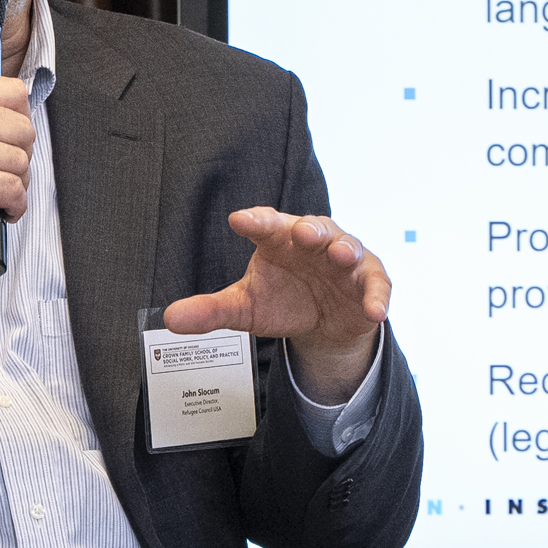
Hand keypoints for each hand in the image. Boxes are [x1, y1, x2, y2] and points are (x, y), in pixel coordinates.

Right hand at [0, 75, 34, 309]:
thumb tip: (3, 121)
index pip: (14, 92)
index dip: (22, 117)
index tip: (14, 136)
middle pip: (24, 128)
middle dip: (22, 154)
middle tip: (7, 169)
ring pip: (21, 161)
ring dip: (18, 182)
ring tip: (1, 193)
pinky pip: (15, 190)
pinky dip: (15, 206)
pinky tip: (3, 210)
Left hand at [162, 207, 390, 403]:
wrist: (321, 326)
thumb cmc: (280, 301)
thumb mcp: (244, 307)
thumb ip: (210, 311)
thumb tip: (170, 320)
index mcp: (278, 239)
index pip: (265, 224)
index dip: (255, 221)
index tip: (238, 221)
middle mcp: (314, 242)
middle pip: (314, 227)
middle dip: (310, 229)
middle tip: (302, 233)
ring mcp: (345, 260)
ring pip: (349, 249)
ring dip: (346, 251)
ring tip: (341, 256)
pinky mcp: (369, 283)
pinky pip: (376, 286)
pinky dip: (377, 296)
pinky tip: (375, 311)